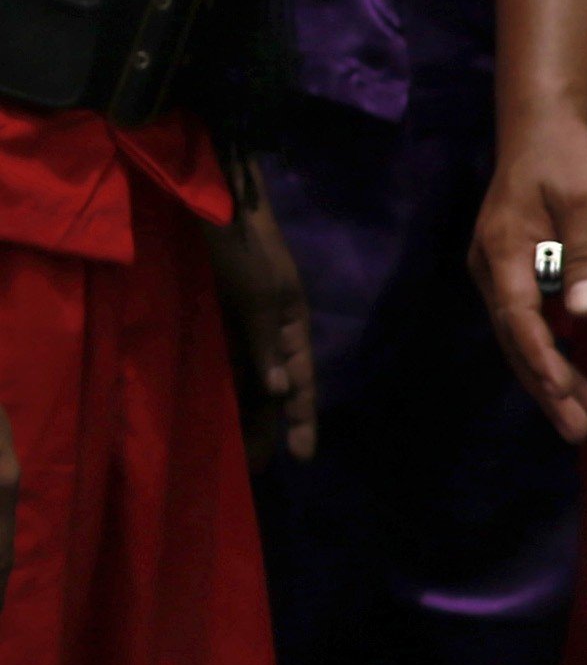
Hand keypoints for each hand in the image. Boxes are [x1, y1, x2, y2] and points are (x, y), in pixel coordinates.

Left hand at [206, 185, 314, 462]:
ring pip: (247, 376)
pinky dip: (222, 385)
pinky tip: (213, 405)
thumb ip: (267, 342)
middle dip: (269, 425)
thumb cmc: (240, 244)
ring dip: (243, 411)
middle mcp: (270, 326)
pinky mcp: (215, 312)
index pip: (300, 380)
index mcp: (291, 321)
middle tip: (258, 467)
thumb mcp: (258, 293)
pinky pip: (222, 359)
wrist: (207, 197)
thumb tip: (279, 392)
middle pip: (274, 385)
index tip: (302, 457)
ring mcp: (242, 320)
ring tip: (235, 448)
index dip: (301, 418)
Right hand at [477, 104, 586, 441]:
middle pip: (517, 341)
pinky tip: (578, 394)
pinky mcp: (518, 284)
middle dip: (550, 390)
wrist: (542, 134)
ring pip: (524, 344)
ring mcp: (502, 280)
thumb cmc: (568, 162)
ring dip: (555, 387)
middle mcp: (493, 271)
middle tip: (582, 431)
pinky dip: (554, 363)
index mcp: (504, 248)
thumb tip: (586, 312)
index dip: (538, 354)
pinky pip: (532, 332)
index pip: (517, 312)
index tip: (562, 388)